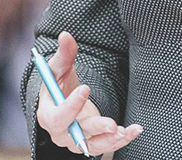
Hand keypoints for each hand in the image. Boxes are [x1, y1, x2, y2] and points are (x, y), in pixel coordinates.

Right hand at [35, 32, 141, 154]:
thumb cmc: (59, 84)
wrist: (65, 100)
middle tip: (111, 124)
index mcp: (48, 115)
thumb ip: (64, 54)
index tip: (85, 88)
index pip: (57, 117)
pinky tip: (134, 130)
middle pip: (77, 135)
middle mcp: (62, 133)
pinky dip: (121, 140)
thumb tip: (66, 35)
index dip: (70, 106)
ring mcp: (77, 140)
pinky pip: (106, 145)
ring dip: (111, 140)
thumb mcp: (59, 68)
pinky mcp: (92, 142)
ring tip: (126, 130)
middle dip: (95, 129)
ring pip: (94, 146)